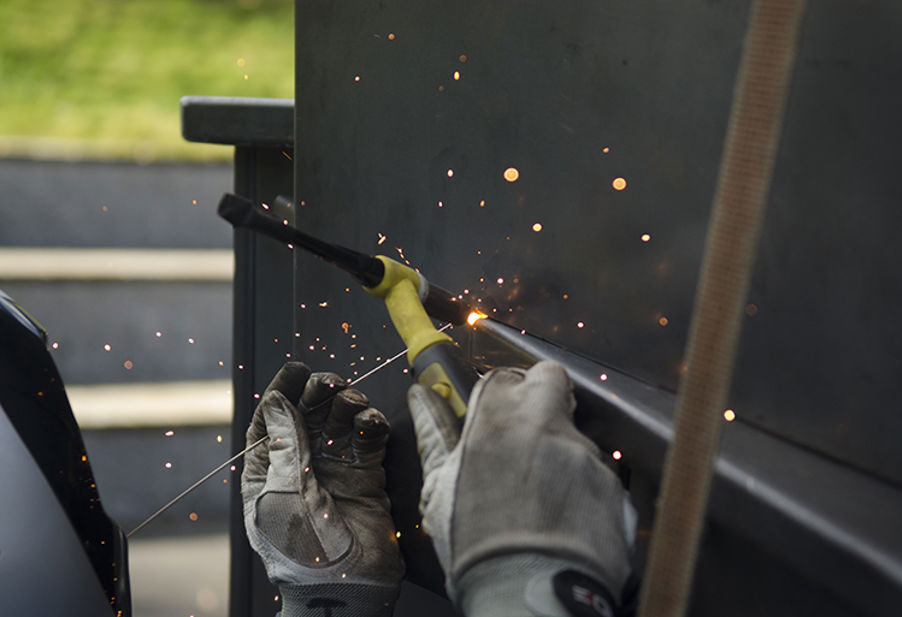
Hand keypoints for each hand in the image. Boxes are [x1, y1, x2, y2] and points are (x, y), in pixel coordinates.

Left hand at [242, 362, 403, 616]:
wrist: (342, 589)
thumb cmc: (298, 549)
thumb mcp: (281, 490)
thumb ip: (284, 442)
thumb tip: (278, 399)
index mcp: (267, 472)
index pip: (271, 420)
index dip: (282, 391)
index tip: (297, 368)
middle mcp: (301, 467)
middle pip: (308, 414)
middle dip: (318, 392)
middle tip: (330, 382)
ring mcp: (335, 471)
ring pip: (340, 422)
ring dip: (347, 405)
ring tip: (353, 403)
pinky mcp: (366, 478)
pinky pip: (369, 441)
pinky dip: (372, 425)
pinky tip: (371, 423)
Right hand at [408, 361, 635, 616]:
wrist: (529, 592)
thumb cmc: (477, 543)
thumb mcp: (440, 486)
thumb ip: (434, 432)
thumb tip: (421, 396)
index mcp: (497, 418)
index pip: (505, 376)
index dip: (504, 394)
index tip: (498, 414)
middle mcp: (545, 424)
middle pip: (550, 381)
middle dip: (542, 395)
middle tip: (528, 432)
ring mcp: (583, 452)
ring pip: (574, 435)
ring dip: (561, 455)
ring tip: (542, 499)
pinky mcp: (611, 483)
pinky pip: (597, 475)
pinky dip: (584, 490)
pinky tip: (566, 518)